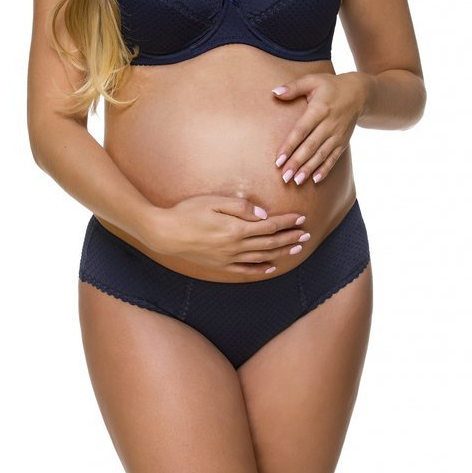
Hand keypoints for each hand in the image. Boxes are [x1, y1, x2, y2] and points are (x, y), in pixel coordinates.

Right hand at [147, 194, 310, 275]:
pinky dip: (261, 270)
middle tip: (307, 234)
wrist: (165, 234)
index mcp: (235, 228)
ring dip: (281, 253)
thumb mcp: (213, 201)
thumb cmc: (187, 212)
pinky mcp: (220, 266)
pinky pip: (245, 270)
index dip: (286, 222)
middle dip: (290, 237)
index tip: (301, 218)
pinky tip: (271, 267)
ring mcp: (228, 258)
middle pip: (270, 243)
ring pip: (262, 257)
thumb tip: (262, 214)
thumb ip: (240, 207)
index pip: (269, 226)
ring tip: (297, 249)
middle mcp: (235, 246)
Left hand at [271, 72, 366, 184]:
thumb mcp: (313, 80)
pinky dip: (325, 169)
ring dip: (309, 169)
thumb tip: (274, 92)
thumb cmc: (331, 86)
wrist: (359, 93)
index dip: (289, 146)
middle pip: (310, 147)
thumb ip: (293, 87)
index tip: (278, 159)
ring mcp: (337, 135)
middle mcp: (329, 125)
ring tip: (296, 181)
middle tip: (284, 176)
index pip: (301, 131)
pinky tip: (315, 180)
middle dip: (297, 162)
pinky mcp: (343, 142)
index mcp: (319, 110)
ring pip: (321, 155)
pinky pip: (334, 158)